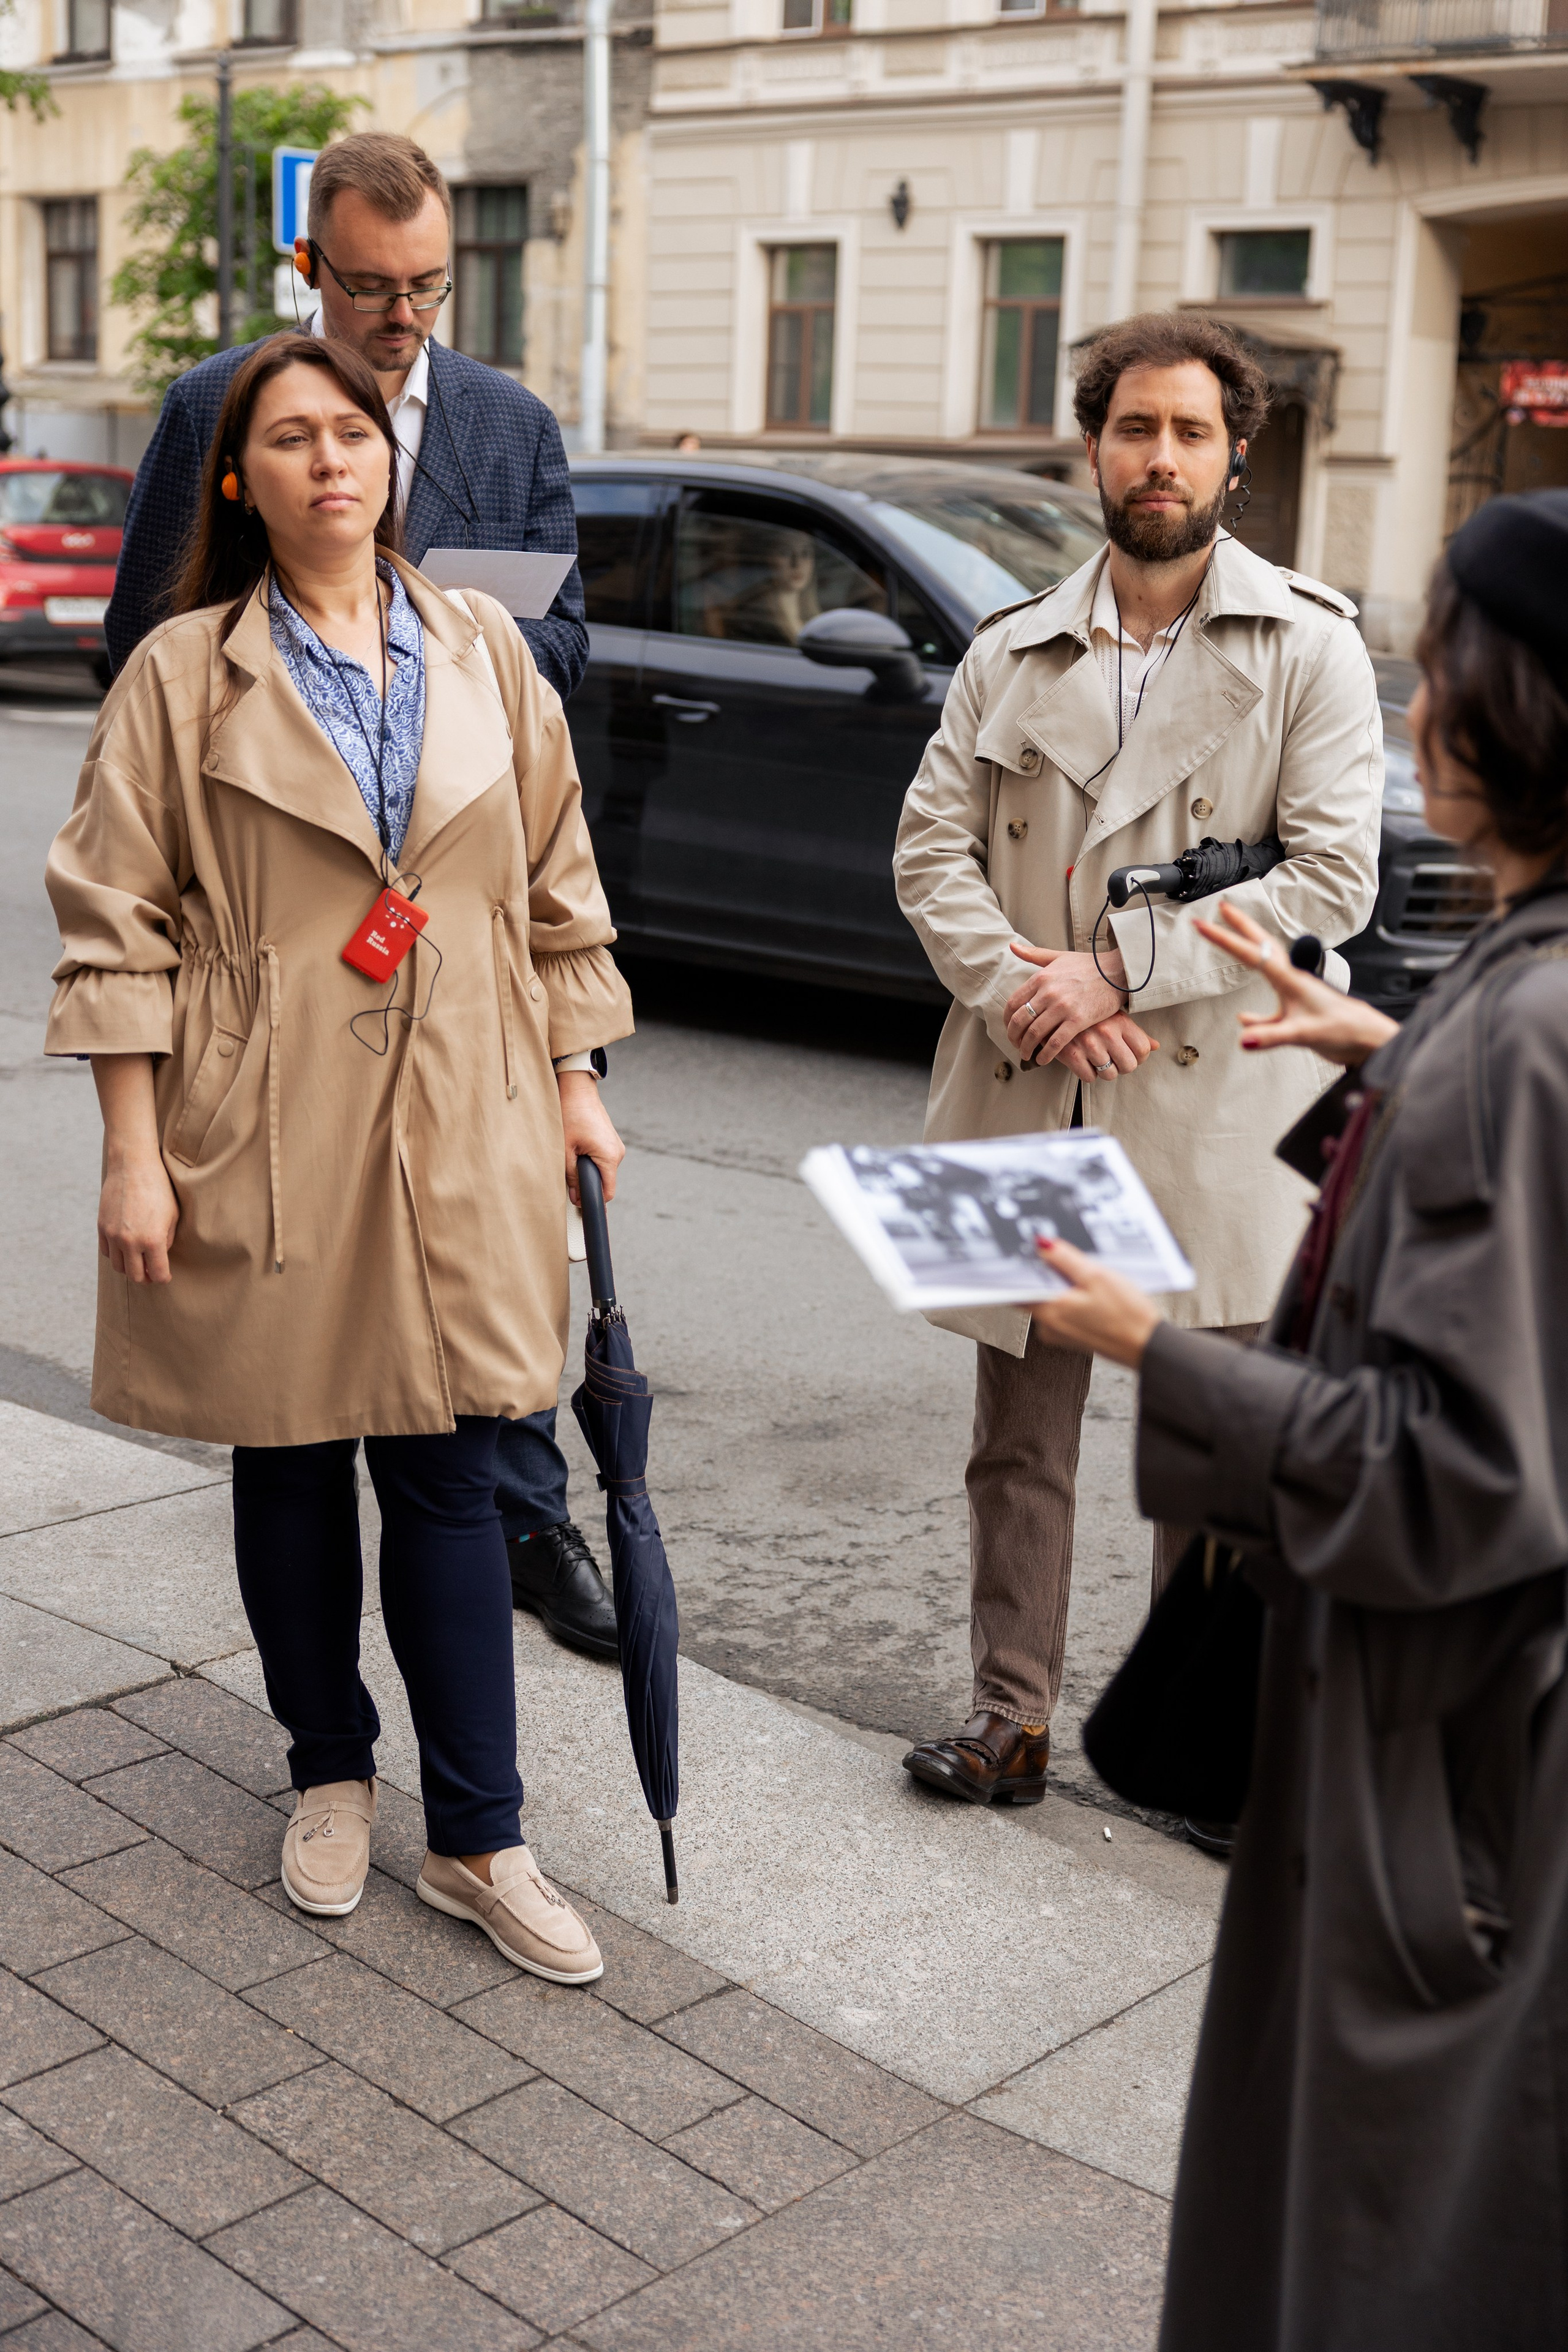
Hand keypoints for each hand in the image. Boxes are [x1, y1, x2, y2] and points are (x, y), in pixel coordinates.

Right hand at [91, 1052, 177, 1283]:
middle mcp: (130, 1242)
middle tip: (151, 1271)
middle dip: (145, 1277)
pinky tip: (126, 1247)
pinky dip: (117, 1254)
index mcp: (152, 1240)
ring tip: (139, 1260)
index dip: (163, 1277)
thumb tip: (160, 1256)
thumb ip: (166, 1241)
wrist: (133, 1166)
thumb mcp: (172, 1216)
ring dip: (129, 1267)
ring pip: (118, 1267)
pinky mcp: (101, 1227)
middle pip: (135, 1276)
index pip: (157, 1274)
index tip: (165, 1275)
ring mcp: (113, 1235)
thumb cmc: (159, 1188)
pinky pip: (107, 1252)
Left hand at [557, 1070, 624, 1206]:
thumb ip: (571, 1176)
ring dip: (588, 1169)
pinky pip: (602, 1158)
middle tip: (568, 1176)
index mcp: (609, 1157)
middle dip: (587, 1183)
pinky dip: (590, 1159)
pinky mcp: (610, 1140)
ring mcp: (616, 1146)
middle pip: (604, 1182)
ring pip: (602, 1170)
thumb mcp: (565, 1150)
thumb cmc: (570, 1115)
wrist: (577, 1090)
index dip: (593, 1201)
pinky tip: (577, 1148)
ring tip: (572, 1155)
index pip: (607, 1192)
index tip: (580, 1205)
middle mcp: (617, 1153)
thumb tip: (575, 1197)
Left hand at [1006, 942, 1125, 1066]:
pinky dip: (1046, 1054)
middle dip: (1013, 1037)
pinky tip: (1042, 1060)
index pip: (1013, 1003)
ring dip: (1026, 1048)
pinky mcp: (1078, 1020)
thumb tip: (1012, 946)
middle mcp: (1048, 993)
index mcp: (1041, 978)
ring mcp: (1062, 1007)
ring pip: (1035, 1034)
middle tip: (1015, 1045)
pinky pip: (1056, 1042)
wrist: (1117, 972)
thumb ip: (1034, 954)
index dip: (1006, 1020)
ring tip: (1026, 1055)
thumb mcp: (1058, 956)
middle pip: (1020, 1021)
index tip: (1009, 1028)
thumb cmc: (1089, 965)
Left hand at [1030, 1238, 1162, 1368]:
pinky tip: (1093, 1297)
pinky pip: (1063, 1313)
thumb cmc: (1126, 1315)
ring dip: (1063, 1288)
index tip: (1029, 1252)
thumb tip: (1042, 1244)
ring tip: (1088, 1282)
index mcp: (1049, 1311)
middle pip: (1034, 1292)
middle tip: (1069, 1263)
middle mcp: (1048, 1326)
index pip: (1016, 1287)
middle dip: (1048, 1274)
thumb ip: (1065, 1259)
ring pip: (1051, 1301)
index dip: (1021, 1267)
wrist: (1146, 1345)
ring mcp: (1059, 1334)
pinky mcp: (1072, 1337)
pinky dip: (1073, 1301)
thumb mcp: (1096, 1276)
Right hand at [1058, 1011, 1159, 1087]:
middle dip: (1122, 1067)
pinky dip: (1087, 1073)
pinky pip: (1089, 1077)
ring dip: (1103, 1071)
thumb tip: (1156, 1046)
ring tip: (1096, 1058)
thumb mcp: (1114, 1017)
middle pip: (1129, 1066)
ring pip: (1109, 1075)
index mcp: (1120, 1021)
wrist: (1054, 1010)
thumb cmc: (1089, 1015)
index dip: (1138, 1057)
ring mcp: (1089, 1044)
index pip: (1143, 1050)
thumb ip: (1136, 1033)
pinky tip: (1083, 1060)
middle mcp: (1107, 1033)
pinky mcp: (1072, 1054)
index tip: (1128, 1054)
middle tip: (1112, 1059)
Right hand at [1194, 900, 1398, 1067]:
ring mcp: (1295, 992)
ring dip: (1248, 948)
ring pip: (1267, 963)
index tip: (1204, 924)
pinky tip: (1245, 1020)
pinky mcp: (1298, 1008)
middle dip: (1241, 925)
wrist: (1367, 1038)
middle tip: (1222, 906)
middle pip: (1261, 945)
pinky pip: (1270, 1002)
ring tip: (1232, 936)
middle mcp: (1292, 979)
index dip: (1225, 938)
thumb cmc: (1343, 1029)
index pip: (1251, 954)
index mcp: (1290, 980)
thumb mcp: (1304, 1034)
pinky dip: (1254, 1010)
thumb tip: (1243, 1037)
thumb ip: (1272, 1035)